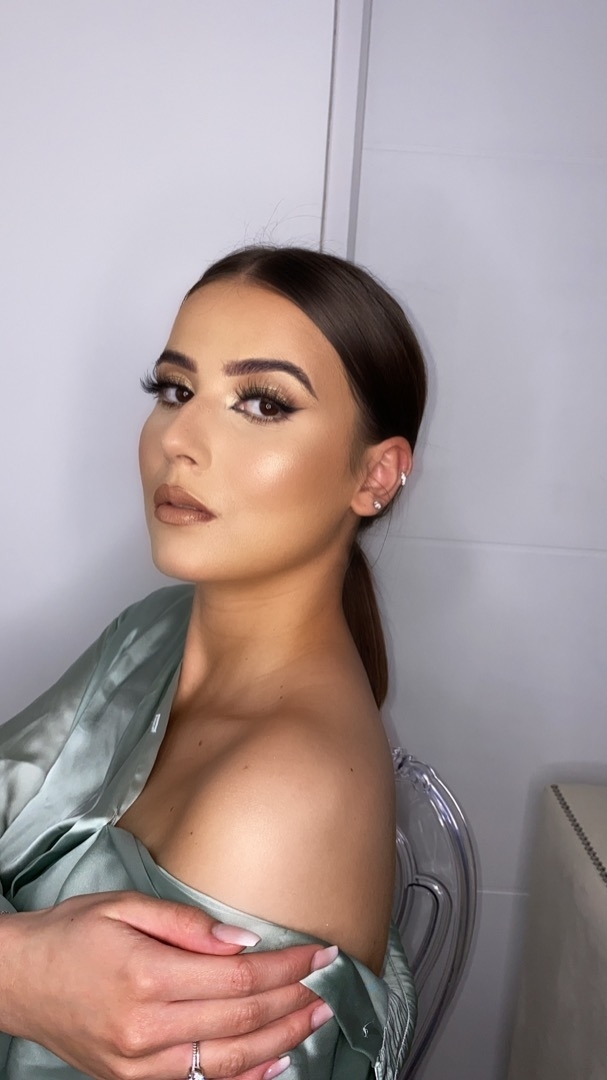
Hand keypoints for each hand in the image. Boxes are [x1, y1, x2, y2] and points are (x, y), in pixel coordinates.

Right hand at [1, 891, 335, 1078]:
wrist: (18, 981)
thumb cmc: (71, 934)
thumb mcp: (125, 906)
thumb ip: (187, 924)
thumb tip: (244, 941)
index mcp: (148, 976)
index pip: (240, 977)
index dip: (289, 966)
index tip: (320, 952)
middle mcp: (147, 1029)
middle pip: (242, 1019)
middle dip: (294, 1000)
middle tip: (330, 982)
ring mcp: (141, 1065)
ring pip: (230, 1059)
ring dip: (282, 1039)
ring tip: (316, 1017)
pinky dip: (246, 1076)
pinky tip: (276, 1062)